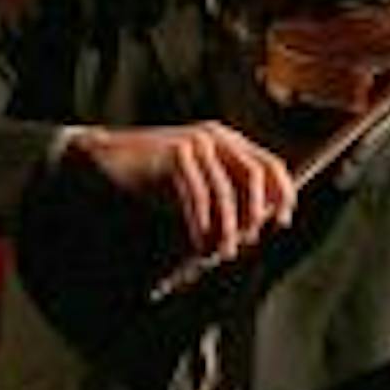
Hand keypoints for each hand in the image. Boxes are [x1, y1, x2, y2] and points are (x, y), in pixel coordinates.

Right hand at [64, 120, 295, 264]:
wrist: (107, 158)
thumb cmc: (155, 179)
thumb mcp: (197, 187)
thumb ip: (225, 199)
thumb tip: (254, 230)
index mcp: (230, 142)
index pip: (271, 165)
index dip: (283, 194)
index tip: (282, 223)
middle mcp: (218, 137)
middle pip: (255, 175)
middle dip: (254, 214)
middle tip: (244, 243)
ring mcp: (196, 142)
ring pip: (225, 190)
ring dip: (225, 227)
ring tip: (218, 252)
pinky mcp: (175, 153)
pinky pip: (197, 194)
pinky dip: (200, 223)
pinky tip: (197, 241)